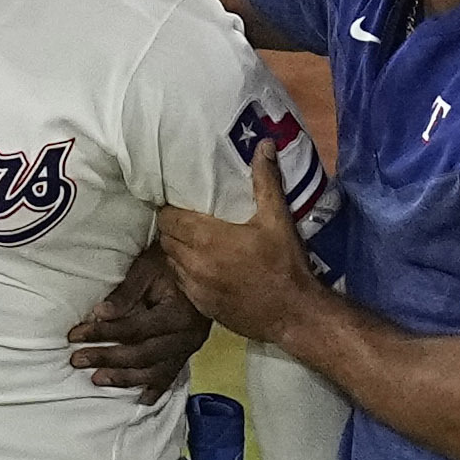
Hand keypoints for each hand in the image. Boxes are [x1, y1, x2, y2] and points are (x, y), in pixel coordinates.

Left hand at [69, 236, 210, 398]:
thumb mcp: (147, 268)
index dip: (103, 334)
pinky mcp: (189, 351)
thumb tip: (100, 315)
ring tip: (97, 379)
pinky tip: (141, 399)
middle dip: (107, 359)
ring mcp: (190, 347)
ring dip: (124, 378)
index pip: (133, 329)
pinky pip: (171, 375)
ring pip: (155, 371)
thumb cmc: (172, 261)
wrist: (205, 263)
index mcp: (179, 314)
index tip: (75, 335)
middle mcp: (188, 336)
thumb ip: (126, 294)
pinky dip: (155, 389)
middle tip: (77, 360)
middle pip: (142, 355)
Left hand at [149, 148, 318, 349]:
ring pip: (171, 261)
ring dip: (178, 250)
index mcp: (207, 238)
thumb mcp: (278, 219)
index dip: (170, 209)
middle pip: (166, 239)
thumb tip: (264, 145)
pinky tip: (204, 268)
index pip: (168, 218)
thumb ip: (266, 181)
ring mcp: (194, 288)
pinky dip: (186, 272)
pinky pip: (181, 284)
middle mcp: (193, 263)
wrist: (293, 315)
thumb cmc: (285, 264)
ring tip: (194, 242)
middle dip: (173, 227)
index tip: (181, 203)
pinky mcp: (200, 306)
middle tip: (188, 219)